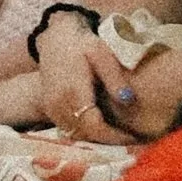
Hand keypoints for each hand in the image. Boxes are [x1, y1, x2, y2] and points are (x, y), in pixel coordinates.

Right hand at [33, 21, 140, 142]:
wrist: (55, 39)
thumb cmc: (82, 44)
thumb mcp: (102, 54)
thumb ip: (114, 77)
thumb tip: (128, 100)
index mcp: (73, 92)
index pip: (94, 126)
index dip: (114, 136)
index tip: (133, 137)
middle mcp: (58, 104)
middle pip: (85, 134)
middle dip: (109, 141)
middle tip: (131, 139)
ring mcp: (50, 107)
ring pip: (76, 134)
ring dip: (97, 138)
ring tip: (119, 135)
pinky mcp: (48, 108)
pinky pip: (68, 128)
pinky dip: (85, 132)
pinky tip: (102, 128)